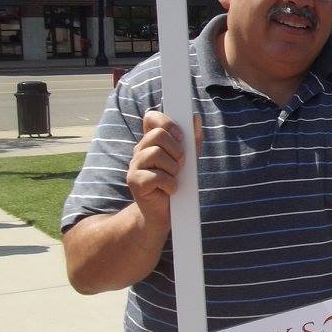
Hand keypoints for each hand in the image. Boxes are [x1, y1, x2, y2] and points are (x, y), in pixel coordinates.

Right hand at [127, 112, 199, 230]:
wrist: (163, 213)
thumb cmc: (176, 183)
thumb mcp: (188, 160)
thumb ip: (193, 140)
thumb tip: (196, 118)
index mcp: (151, 142)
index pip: (152, 118)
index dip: (167, 123)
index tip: (180, 136)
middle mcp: (140, 151)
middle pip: (159, 134)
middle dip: (177, 149)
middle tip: (180, 164)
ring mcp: (135, 166)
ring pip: (157, 154)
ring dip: (174, 169)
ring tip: (174, 178)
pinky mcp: (135, 182)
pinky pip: (157, 176)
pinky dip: (170, 184)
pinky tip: (170, 190)